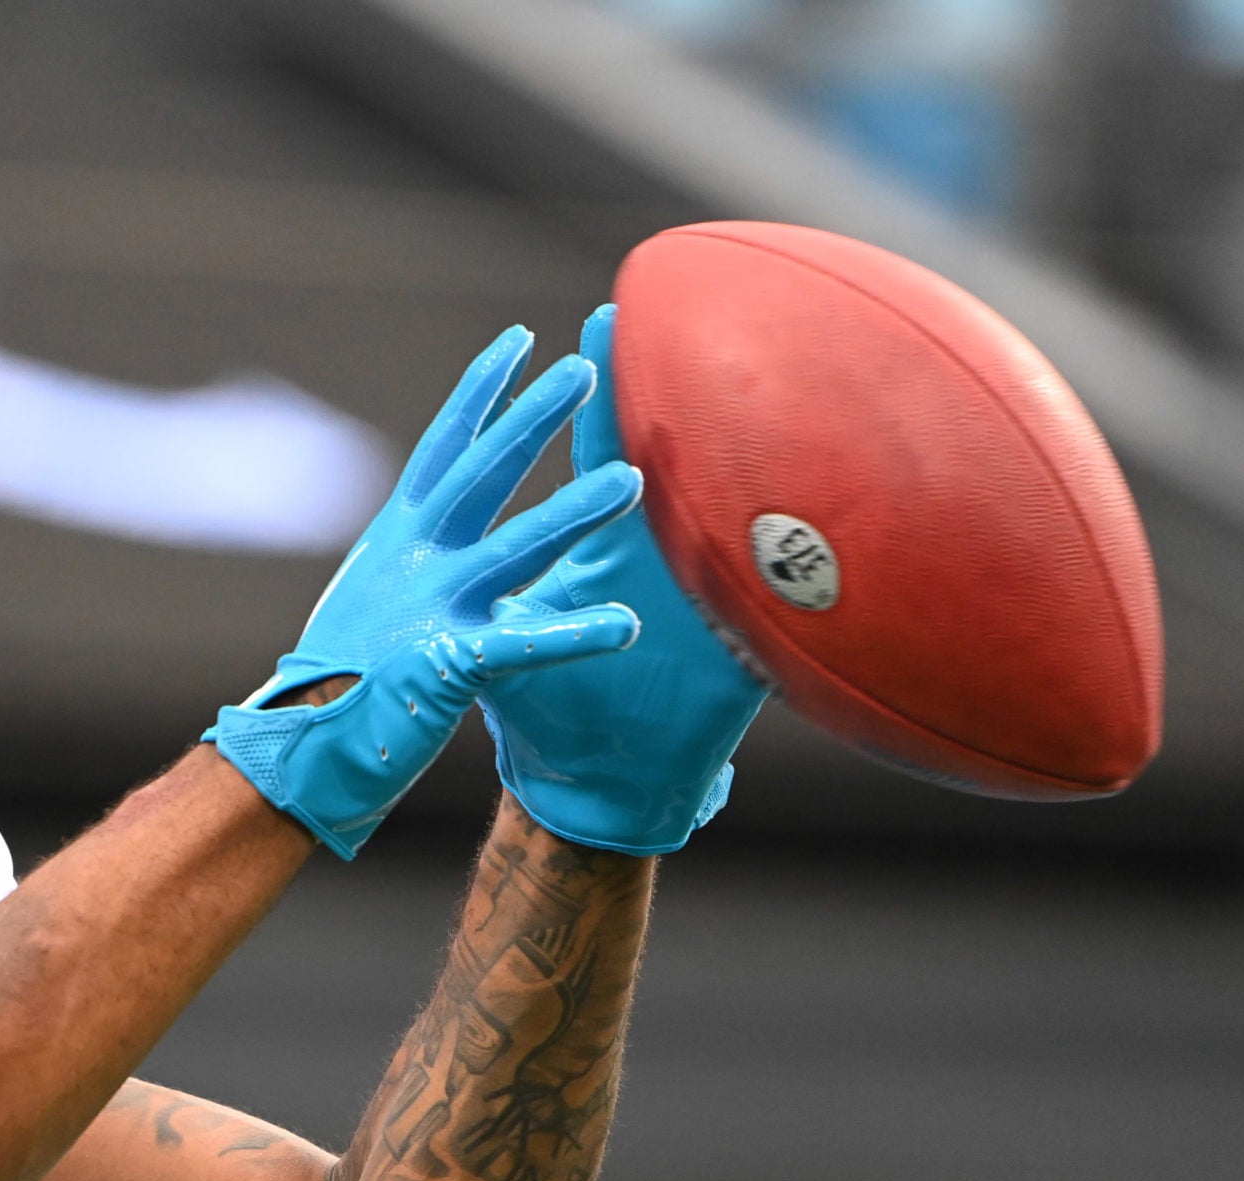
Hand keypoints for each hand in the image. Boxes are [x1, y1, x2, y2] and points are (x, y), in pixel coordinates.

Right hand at [207, 329, 643, 857]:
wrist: (297, 742)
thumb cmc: (342, 676)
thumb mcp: (373, 593)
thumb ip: (412, 553)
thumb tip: (434, 516)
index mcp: (397, 538)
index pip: (444, 450)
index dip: (480, 395)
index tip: (517, 343)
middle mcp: (413, 560)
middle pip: (482, 475)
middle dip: (534, 420)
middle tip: (586, 371)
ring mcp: (429, 609)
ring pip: (513, 549)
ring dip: (573, 515)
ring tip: (630, 486)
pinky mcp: (445, 666)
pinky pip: (522, 647)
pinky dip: (573, 637)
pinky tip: (622, 625)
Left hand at [476, 306, 769, 854]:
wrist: (593, 796)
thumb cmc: (550, 716)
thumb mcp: (507, 648)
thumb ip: (485, 594)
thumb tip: (434, 531)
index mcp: (595, 553)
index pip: (594, 457)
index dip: (596, 393)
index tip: (596, 322)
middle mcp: (654, 565)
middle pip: (660, 470)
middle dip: (661, 404)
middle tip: (670, 330)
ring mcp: (700, 607)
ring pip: (724, 529)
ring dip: (730, 482)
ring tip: (739, 418)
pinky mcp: (737, 662)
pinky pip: (772, 621)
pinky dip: (791, 592)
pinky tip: (810, 548)